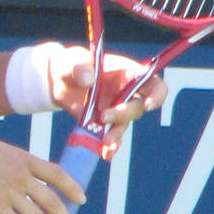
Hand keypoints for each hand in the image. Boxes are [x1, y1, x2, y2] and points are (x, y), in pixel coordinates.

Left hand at [47, 45, 165, 157]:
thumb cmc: (69, 64)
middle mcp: (125, 93)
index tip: (148, 104)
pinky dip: (109, 147)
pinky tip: (105, 153)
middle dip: (124, 114)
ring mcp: (115, 110)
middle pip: (137, 107)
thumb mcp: (71, 60)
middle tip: (104, 117)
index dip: (157, 94)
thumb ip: (79, 66)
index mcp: (126, 73)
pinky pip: (111, 137)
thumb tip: (89, 81)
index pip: (153, 84)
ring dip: (116, 134)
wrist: (56, 82)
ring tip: (104, 141)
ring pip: (123, 125)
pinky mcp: (102, 124)